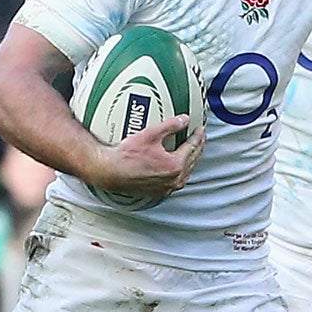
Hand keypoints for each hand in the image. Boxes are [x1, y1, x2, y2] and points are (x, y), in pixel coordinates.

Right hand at [87, 115, 202, 201]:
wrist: (111, 172)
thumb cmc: (127, 156)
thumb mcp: (150, 135)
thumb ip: (170, 126)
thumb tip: (184, 119)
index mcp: (175, 165)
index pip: (192, 147)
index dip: (198, 136)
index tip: (200, 128)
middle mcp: (174, 179)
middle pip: (192, 160)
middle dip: (198, 147)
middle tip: (199, 137)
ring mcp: (167, 188)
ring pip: (186, 173)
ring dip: (191, 161)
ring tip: (192, 151)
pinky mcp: (159, 192)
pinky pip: (176, 181)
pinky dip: (181, 172)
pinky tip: (178, 167)